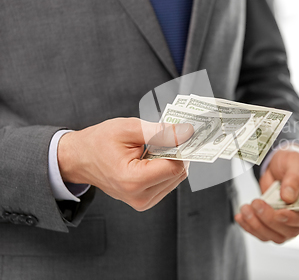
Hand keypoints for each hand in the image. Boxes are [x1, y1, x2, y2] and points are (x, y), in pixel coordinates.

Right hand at [58, 118, 193, 210]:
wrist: (79, 159)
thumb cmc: (99, 142)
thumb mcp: (129, 129)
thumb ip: (160, 132)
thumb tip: (187, 132)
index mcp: (133, 181)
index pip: (175, 167)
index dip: (181, 148)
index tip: (180, 133)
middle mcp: (139, 197)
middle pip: (178, 173)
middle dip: (177, 153)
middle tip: (165, 137)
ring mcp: (142, 202)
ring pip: (176, 178)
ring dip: (171, 160)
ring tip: (152, 149)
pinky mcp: (145, 201)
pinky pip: (168, 183)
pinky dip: (165, 168)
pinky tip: (151, 158)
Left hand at [235, 147, 298, 243]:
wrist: (280, 164)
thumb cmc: (293, 161)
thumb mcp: (296, 162)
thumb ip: (294, 178)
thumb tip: (288, 197)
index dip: (293, 219)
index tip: (279, 213)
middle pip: (289, 230)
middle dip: (270, 219)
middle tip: (256, 203)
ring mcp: (289, 223)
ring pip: (274, 235)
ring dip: (257, 225)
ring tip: (245, 208)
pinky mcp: (274, 224)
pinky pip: (263, 233)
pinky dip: (250, 227)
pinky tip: (241, 217)